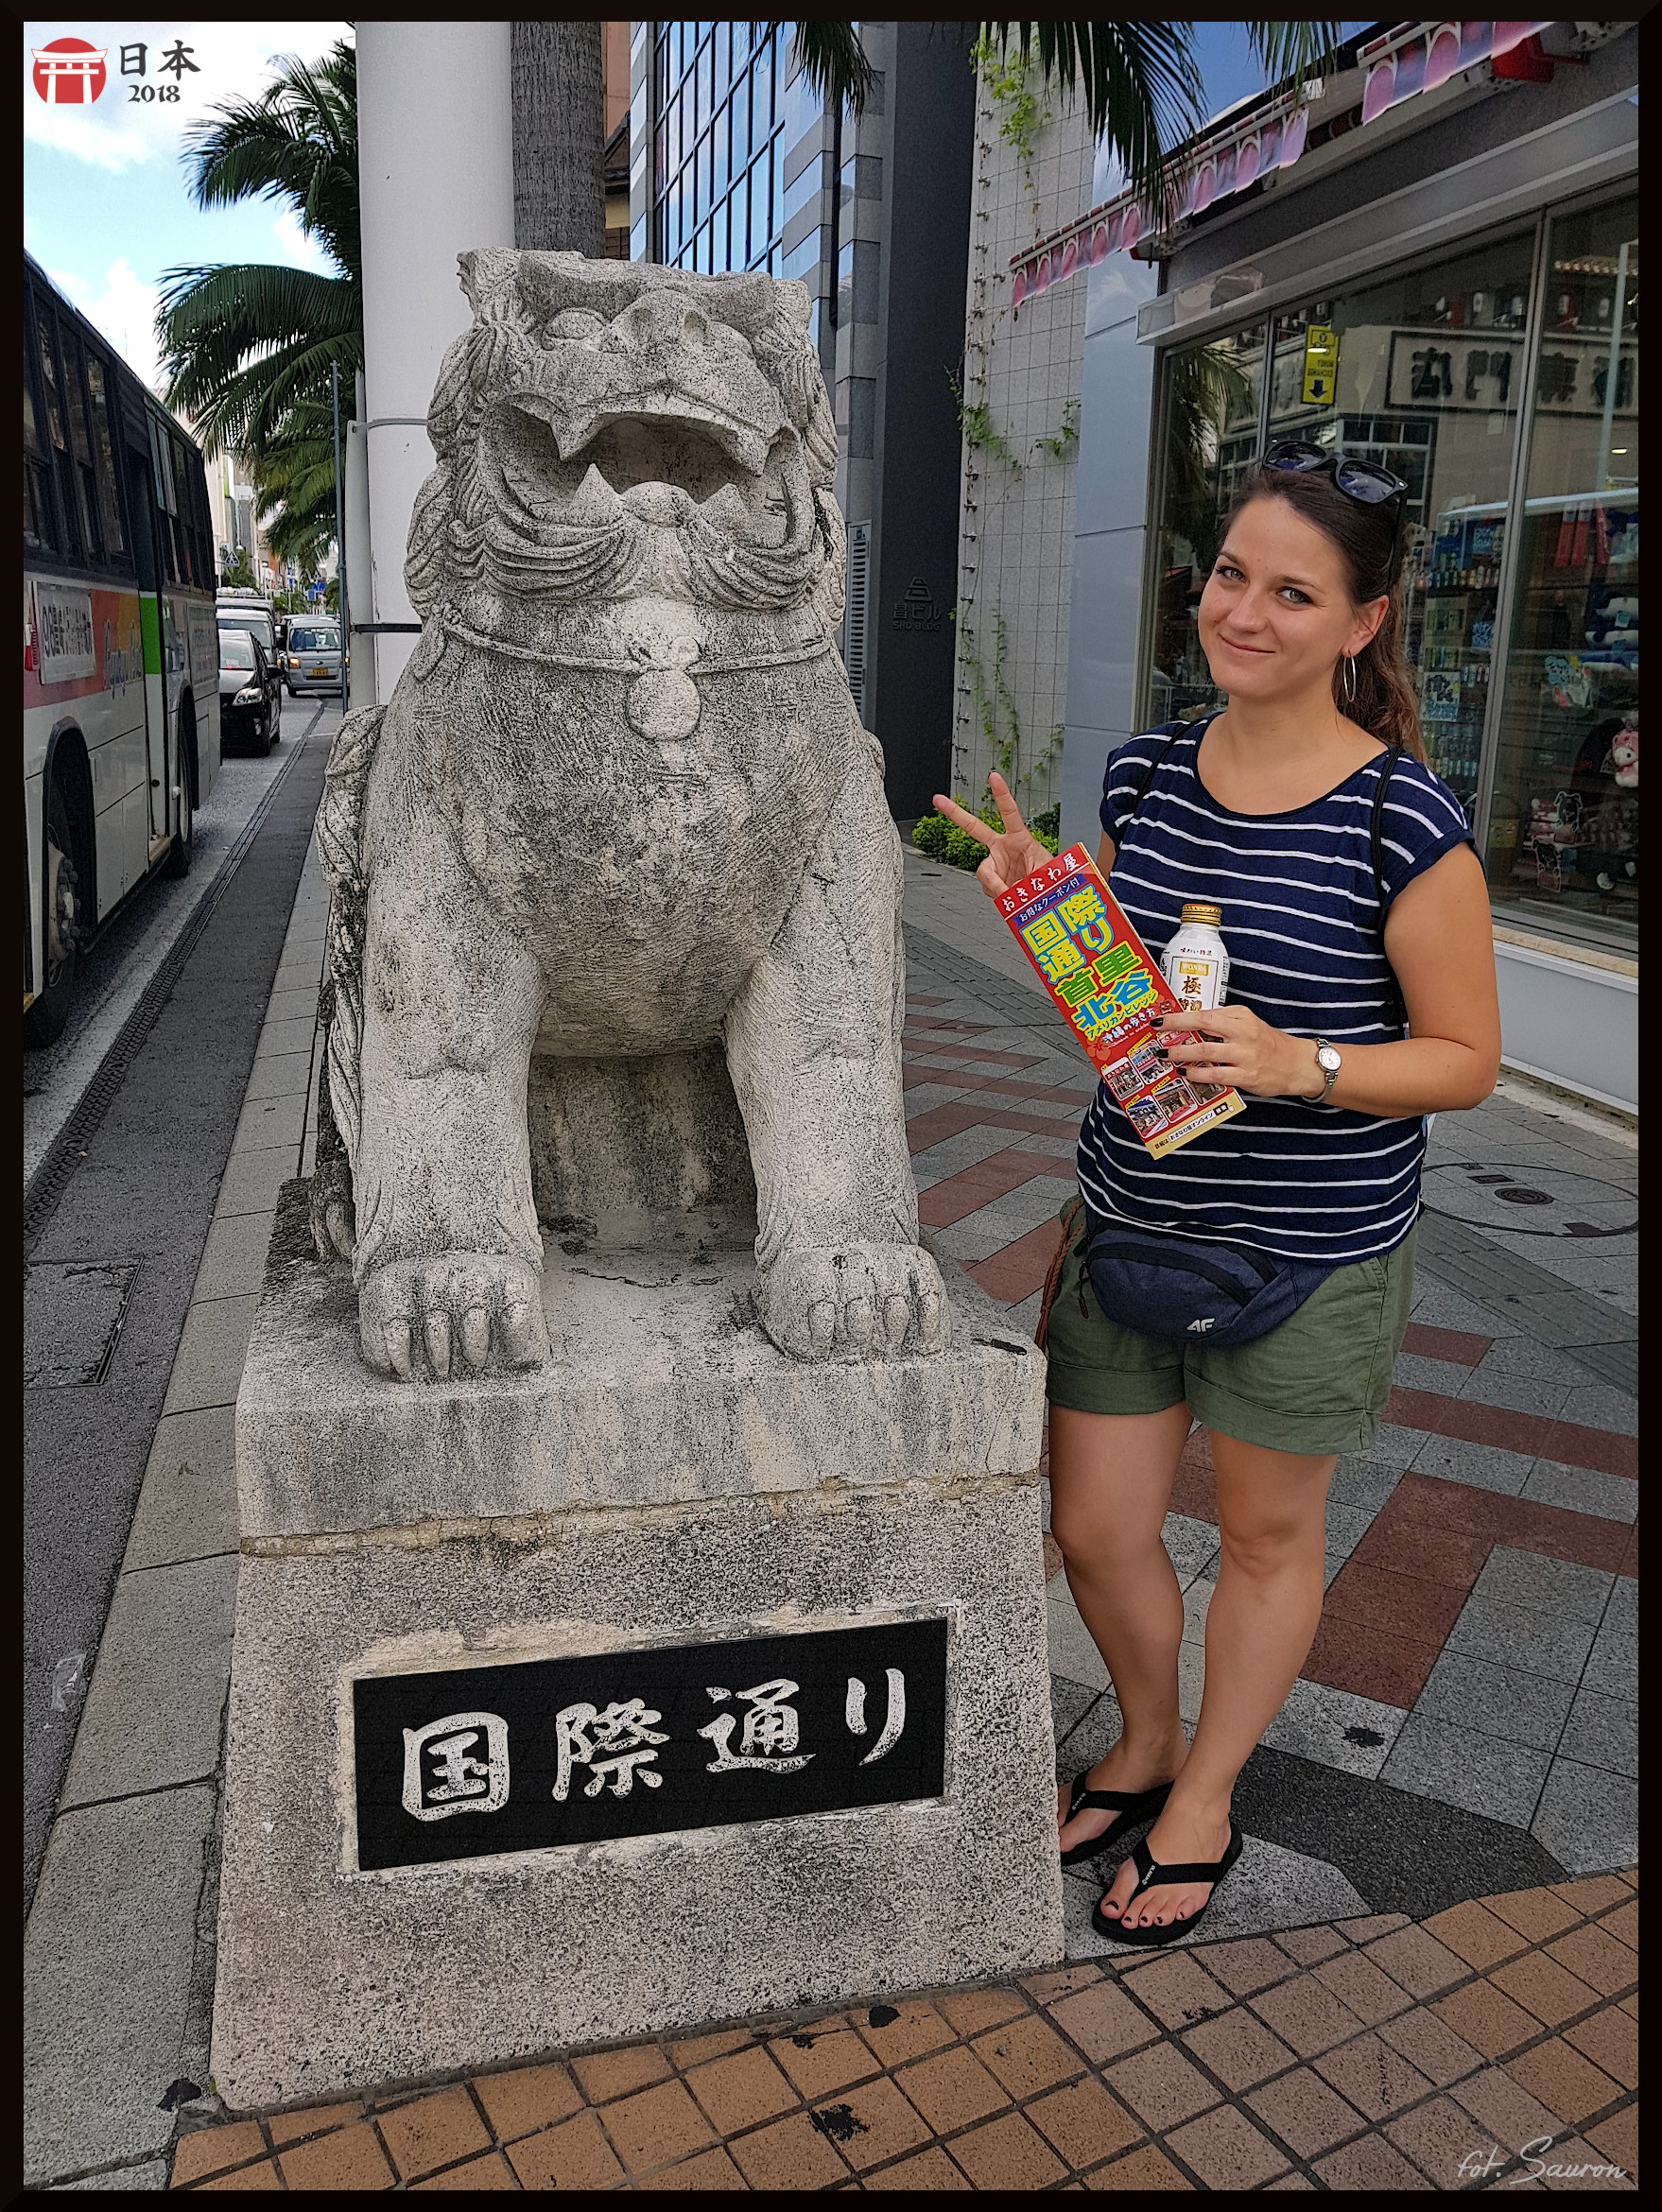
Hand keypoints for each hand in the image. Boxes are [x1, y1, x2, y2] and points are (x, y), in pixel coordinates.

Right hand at [930, 773, 1052, 899]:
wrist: (1043, 898)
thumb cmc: (1049, 879)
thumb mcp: (1045, 874)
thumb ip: (1025, 879)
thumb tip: (1005, 890)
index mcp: (1019, 838)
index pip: (1009, 812)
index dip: (1001, 794)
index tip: (993, 777)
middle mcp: (1002, 848)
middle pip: (974, 828)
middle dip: (955, 813)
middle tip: (938, 799)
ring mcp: (995, 864)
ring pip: (982, 872)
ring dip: (995, 884)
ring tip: (1012, 891)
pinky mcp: (991, 881)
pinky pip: (988, 888)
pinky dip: (998, 895)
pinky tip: (1009, 895)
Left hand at [1153, 1007, 1323, 1100]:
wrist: (1297, 1064)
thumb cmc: (1268, 1044)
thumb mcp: (1248, 1024)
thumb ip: (1223, 1022)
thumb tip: (1189, 1025)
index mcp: (1241, 1016)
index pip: (1204, 1013)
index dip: (1178, 1017)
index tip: (1158, 1020)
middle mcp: (1243, 1032)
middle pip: (1203, 1026)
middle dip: (1175, 1030)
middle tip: (1156, 1037)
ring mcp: (1245, 1054)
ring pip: (1206, 1051)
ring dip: (1181, 1054)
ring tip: (1166, 1055)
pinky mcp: (1247, 1076)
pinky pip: (1217, 1074)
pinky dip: (1198, 1074)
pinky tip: (1186, 1073)